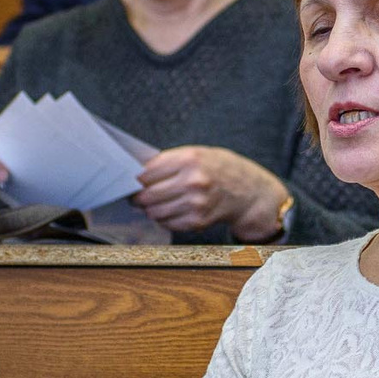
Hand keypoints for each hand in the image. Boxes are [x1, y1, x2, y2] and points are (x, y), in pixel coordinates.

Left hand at [134, 145, 285, 238]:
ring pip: (154, 212)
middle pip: (147, 195)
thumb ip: (169, 162)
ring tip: (152, 204)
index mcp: (189, 159)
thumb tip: (135, 173)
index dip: (132, 179)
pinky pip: (168, 223)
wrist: (250, 191)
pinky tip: (170, 211)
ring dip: (149, 210)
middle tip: (134, 196)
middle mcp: (193, 181)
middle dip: (136, 197)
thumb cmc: (220, 168)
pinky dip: (163, 219)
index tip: (128, 181)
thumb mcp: (197, 154)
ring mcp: (196, 203)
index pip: (146, 173)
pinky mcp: (198, 221)